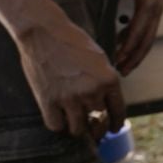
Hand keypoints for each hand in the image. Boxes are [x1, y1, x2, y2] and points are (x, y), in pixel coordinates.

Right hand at [15, 8, 124, 137]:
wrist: (44, 33)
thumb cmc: (72, 41)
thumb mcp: (100, 59)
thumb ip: (105, 80)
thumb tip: (106, 100)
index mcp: (109, 80)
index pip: (118, 111)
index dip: (116, 123)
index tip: (114, 128)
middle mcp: (92, 92)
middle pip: (99, 122)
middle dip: (99, 128)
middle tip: (95, 130)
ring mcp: (69, 98)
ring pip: (78, 128)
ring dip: (79, 130)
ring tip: (78, 127)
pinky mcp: (48, 100)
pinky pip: (56, 125)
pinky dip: (58, 125)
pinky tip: (60, 120)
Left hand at [114, 0, 162, 75]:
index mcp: (148, 1)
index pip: (139, 30)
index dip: (128, 46)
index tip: (118, 59)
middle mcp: (156, 8)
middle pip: (147, 39)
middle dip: (135, 57)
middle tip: (122, 72)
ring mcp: (158, 8)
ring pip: (149, 36)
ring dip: (138, 52)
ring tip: (125, 66)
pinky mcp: (154, 7)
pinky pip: (147, 28)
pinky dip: (137, 40)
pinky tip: (124, 46)